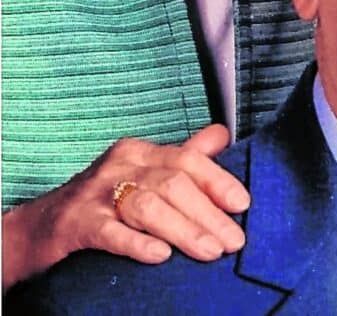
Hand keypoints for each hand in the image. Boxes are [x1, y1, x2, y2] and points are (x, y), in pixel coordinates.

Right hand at [2, 124, 248, 291]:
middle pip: (173, 183)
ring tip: (210, 252)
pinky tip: (161, 255)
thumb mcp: (142, 171)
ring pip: (147, 205)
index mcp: (140, 151)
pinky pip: (110, 232)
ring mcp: (96, 193)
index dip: (217, 180)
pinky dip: (137, 242)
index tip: (243, 204)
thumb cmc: (101, 199)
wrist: (39, 226)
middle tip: (234, 241)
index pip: (187, 159)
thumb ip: (183, 155)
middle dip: (208, 213)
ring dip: (184, 229)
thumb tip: (222, 135)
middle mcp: (120, 165)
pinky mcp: (76, 224)